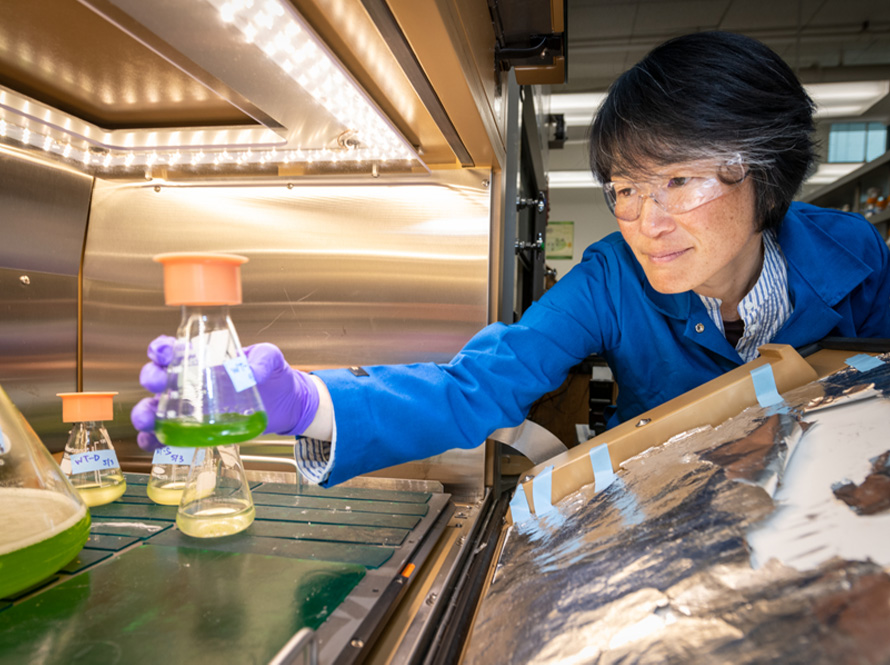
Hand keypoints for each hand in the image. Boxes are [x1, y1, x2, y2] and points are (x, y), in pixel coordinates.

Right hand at [130, 336, 319, 451]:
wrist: (286, 403)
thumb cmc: (272, 375)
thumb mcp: (270, 359)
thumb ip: (262, 360)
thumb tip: (250, 373)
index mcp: (202, 358)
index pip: (172, 349)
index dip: (161, 349)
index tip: (165, 353)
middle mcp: (189, 381)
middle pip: (157, 377)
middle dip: (152, 378)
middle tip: (161, 384)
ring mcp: (190, 408)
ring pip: (154, 408)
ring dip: (145, 413)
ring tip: (149, 420)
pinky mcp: (196, 430)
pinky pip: (168, 436)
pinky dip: (156, 440)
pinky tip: (155, 442)